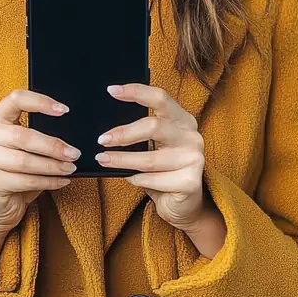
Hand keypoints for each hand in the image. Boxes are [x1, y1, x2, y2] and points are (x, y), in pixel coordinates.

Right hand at [0, 89, 79, 236]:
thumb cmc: (16, 171)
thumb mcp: (26, 149)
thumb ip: (38, 136)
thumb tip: (70, 139)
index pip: (15, 99)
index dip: (40, 102)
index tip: (64, 110)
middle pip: (22, 135)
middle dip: (52, 146)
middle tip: (74, 153)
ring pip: (24, 160)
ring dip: (52, 166)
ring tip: (70, 168)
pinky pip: (24, 180)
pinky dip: (47, 182)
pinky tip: (61, 181)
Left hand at [96, 83, 225, 253]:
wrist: (182, 205)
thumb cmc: (163, 171)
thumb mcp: (154, 146)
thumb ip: (142, 132)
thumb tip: (108, 127)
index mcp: (183, 121)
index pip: (160, 98)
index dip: (136, 92)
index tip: (111, 91)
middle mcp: (192, 137)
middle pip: (153, 126)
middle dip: (124, 133)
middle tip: (102, 140)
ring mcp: (194, 159)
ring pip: (149, 158)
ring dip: (122, 160)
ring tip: (104, 160)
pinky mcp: (190, 182)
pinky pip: (152, 180)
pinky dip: (136, 180)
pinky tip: (131, 179)